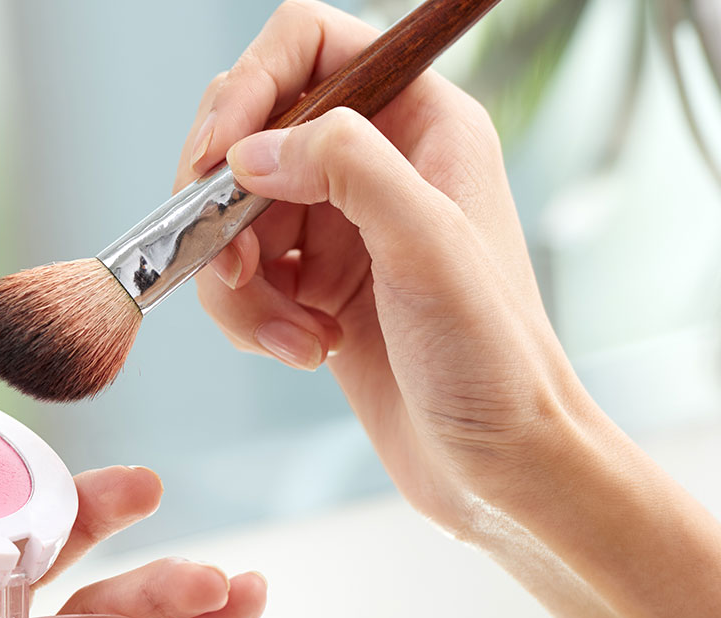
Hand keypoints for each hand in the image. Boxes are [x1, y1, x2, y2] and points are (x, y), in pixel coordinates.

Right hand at [176, 0, 591, 531]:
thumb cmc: (494, 361)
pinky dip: (252, 319)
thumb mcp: (428, 246)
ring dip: (239, 284)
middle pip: (253, 135)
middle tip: (232, 265)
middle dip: (225, 205)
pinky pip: (244, 280)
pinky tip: (303, 351)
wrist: (501, 467)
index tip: (218, 158)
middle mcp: (379, 167)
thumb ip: (347, 168)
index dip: (250, 87)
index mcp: (422, 124)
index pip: (309, 47)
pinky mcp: (318, 293)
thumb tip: (255, 150)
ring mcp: (344, 232)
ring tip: (291, 335)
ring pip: (235, 217)